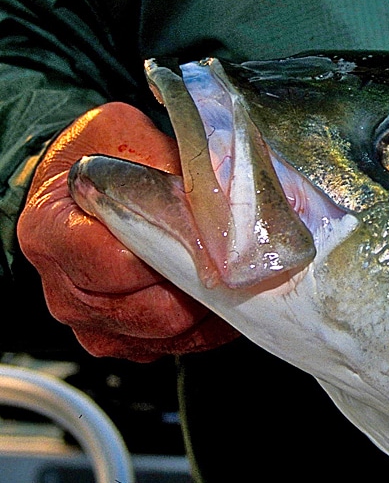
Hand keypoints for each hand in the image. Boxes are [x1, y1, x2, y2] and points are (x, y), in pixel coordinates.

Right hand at [17, 103, 238, 361]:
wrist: (88, 182)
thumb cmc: (105, 156)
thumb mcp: (127, 135)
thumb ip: (164, 161)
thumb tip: (223, 181)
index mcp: (52, 234)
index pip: (116, 264)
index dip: (171, 254)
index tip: (212, 241)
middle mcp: (64, 290)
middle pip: (149, 310)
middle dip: (201, 285)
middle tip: (241, 261)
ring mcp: (92, 324)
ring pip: (168, 335)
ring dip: (211, 309)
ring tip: (242, 277)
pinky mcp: (123, 342)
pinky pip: (177, 347)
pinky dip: (210, 327)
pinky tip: (231, 298)